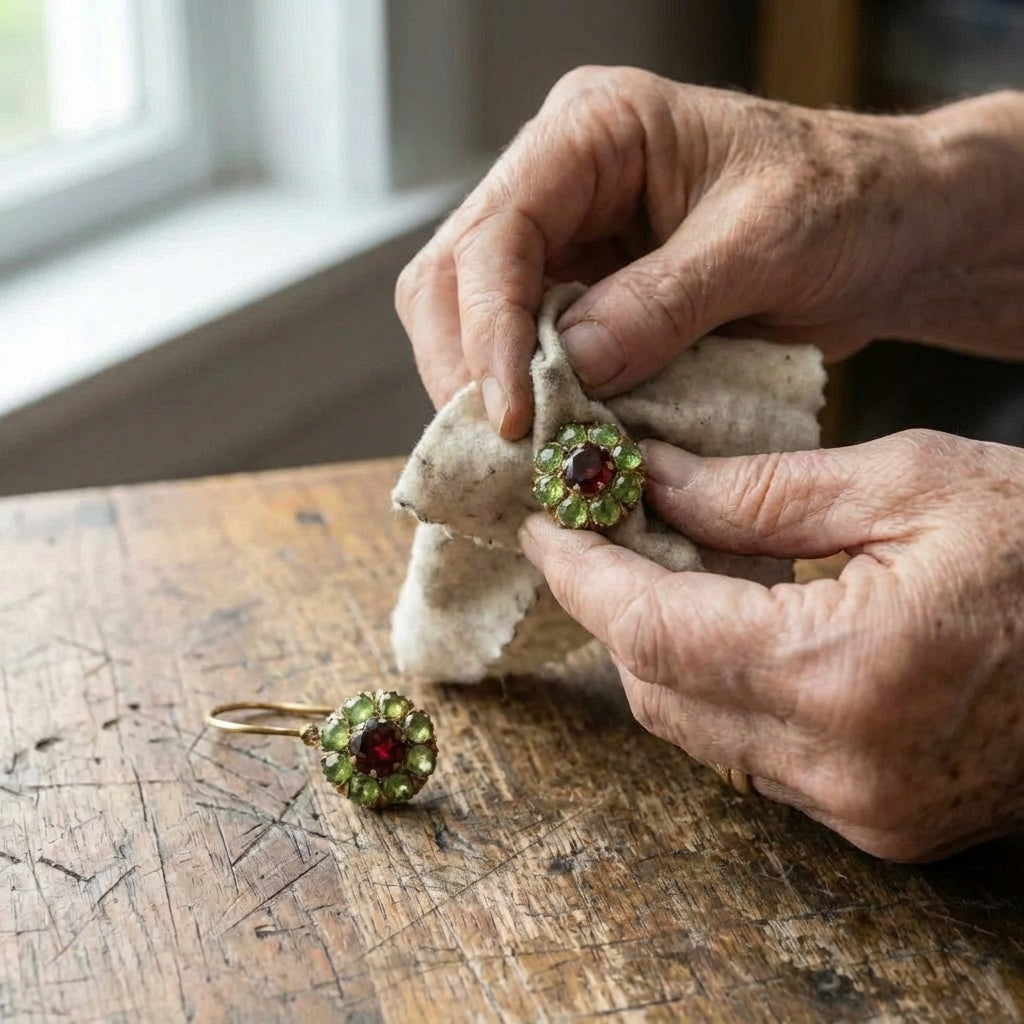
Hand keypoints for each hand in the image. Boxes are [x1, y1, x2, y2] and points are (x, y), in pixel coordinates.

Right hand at [396, 68, 1023, 438]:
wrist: (885, 231)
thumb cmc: (844, 204)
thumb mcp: (765, 242)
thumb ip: (664, 302)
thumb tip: (573, 368)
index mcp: (595, 129)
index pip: (499, 231)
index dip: (489, 329)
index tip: (512, 418)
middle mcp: (558, 180)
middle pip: (455, 278)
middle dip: (469, 370)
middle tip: (503, 453)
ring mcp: (563, 241)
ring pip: (471, 322)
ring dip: (489, 394)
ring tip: (524, 459)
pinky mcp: (579, 296)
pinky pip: (522, 354)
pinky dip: (530, 403)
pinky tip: (550, 442)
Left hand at [518, 429, 1023, 860]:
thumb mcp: (912, 482)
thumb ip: (763, 491)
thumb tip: (652, 482)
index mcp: (846, 668)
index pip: (650, 630)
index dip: (582, 573)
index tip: (546, 525)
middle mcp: (841, 763)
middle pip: (657, 686)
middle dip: (613, 605)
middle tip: (601, 529)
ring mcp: (860, 807)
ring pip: (695, 727)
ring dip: (660, 646)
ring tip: (663, 563)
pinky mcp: (878, 821)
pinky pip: (750, 755)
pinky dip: (718, 686)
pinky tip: (731, 622)